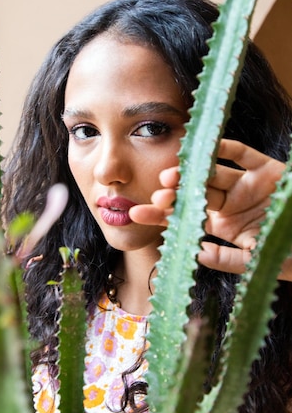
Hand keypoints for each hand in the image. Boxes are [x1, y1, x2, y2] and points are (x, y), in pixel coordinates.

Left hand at [129, 139, 291, 278]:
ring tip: (170, 176)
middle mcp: (231, 202)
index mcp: (224, 224)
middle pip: (194, 192)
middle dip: (174, 192)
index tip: (135, 213)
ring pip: (214, 173)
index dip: (161, 214)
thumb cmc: (290, 257)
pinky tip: (207, 149)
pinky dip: (227, 149)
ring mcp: (248, 184)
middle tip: (157, 194)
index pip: (185, 216)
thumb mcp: (257, 263)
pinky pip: (244, 155)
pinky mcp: (268, 170)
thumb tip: (195, 252)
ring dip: (192, 172)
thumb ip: (227, 260)